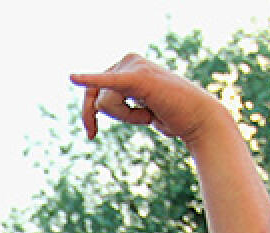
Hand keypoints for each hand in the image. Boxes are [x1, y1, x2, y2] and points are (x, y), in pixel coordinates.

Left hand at [70, 54, 225, 144]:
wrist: (198, 118)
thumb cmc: (173, 115)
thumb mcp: (141, 109)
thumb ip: (126, 104)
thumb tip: (118, 107)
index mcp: (124, 65)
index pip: (93, 92)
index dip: (88, 115)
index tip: (91, 134)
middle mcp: (126, 60)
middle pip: (96, 99)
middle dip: (112, 117)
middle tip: (137, 120)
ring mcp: (132, 65)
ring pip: (105, 104)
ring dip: (128, 117)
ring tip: (151, 110)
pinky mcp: (138, 79)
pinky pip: (109, 82)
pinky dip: (89, 79)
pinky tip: (71, 77)